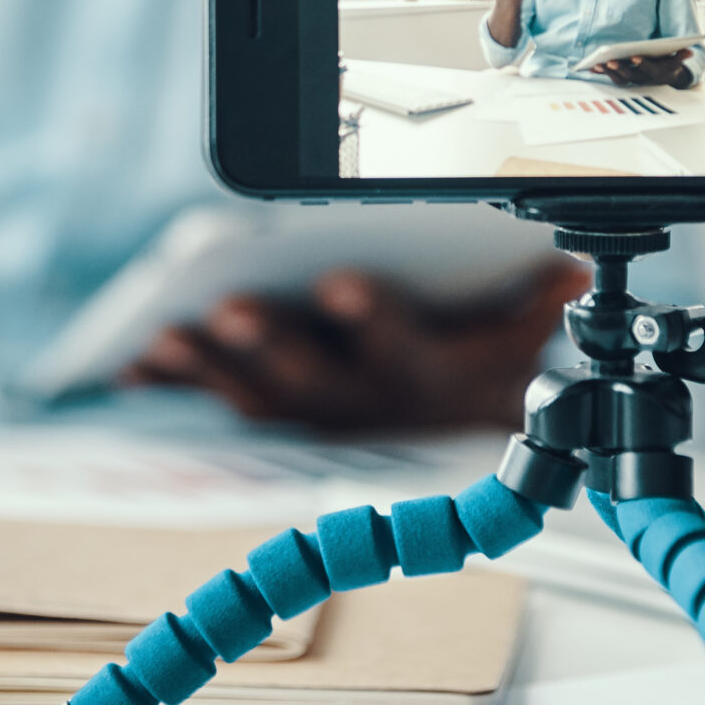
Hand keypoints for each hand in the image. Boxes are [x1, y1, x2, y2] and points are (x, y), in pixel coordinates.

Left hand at [124, 259, 587, 430]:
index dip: (368, 314)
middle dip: (269, 343)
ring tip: (165, 336)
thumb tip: (573, 270)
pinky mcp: (274, 413)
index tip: (338, 285)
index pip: (396, 336)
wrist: (459, 434)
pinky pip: (218, 403)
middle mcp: (360, 396)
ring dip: (208, 368)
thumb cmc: (477, 361)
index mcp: (417, 365)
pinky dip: (174, 388)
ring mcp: (312, 410)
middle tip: (229, 310)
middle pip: (311, 372)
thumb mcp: (517, 334)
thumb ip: (538, 300)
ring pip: (255, 391)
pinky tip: (132, 365)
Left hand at [600, 49, 693, 88]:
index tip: (635, 57)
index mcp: (656, 73)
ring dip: (608, 73)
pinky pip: (611, 77)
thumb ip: (681, 55)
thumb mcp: (676, 60)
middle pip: (630, 75)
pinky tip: (592, 67)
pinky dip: (602, 73)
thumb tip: (690, 52)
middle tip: (610, 61)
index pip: (649, 69)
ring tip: (598, 64)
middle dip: (620, 68)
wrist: (664, 78)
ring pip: (619, 79)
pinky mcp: (624, 79)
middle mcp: (643, 79)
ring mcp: (633, 81)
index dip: (642, 64)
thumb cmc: (668, 64)